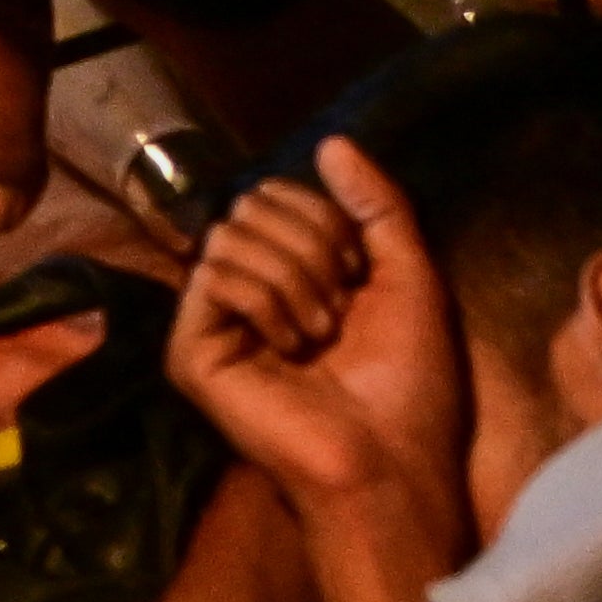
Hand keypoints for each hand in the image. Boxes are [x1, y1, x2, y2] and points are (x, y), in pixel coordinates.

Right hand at [169, 132, 477, 530]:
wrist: (391, 459)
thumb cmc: (410, 384)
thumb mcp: (409, 276)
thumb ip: (377, 204)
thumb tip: (330, 142)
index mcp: (292, 272)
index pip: (280, 192)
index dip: (330, 221)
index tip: (362, 279)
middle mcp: (246, 291)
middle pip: (252, 203)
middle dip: (312, 247)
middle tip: (339, 312)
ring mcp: (213, 322)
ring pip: (232, 234)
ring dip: (295, 281)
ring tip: (319, 337)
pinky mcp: (191, 352)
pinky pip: (214, 276)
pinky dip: (265, 303)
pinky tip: (288, 348)